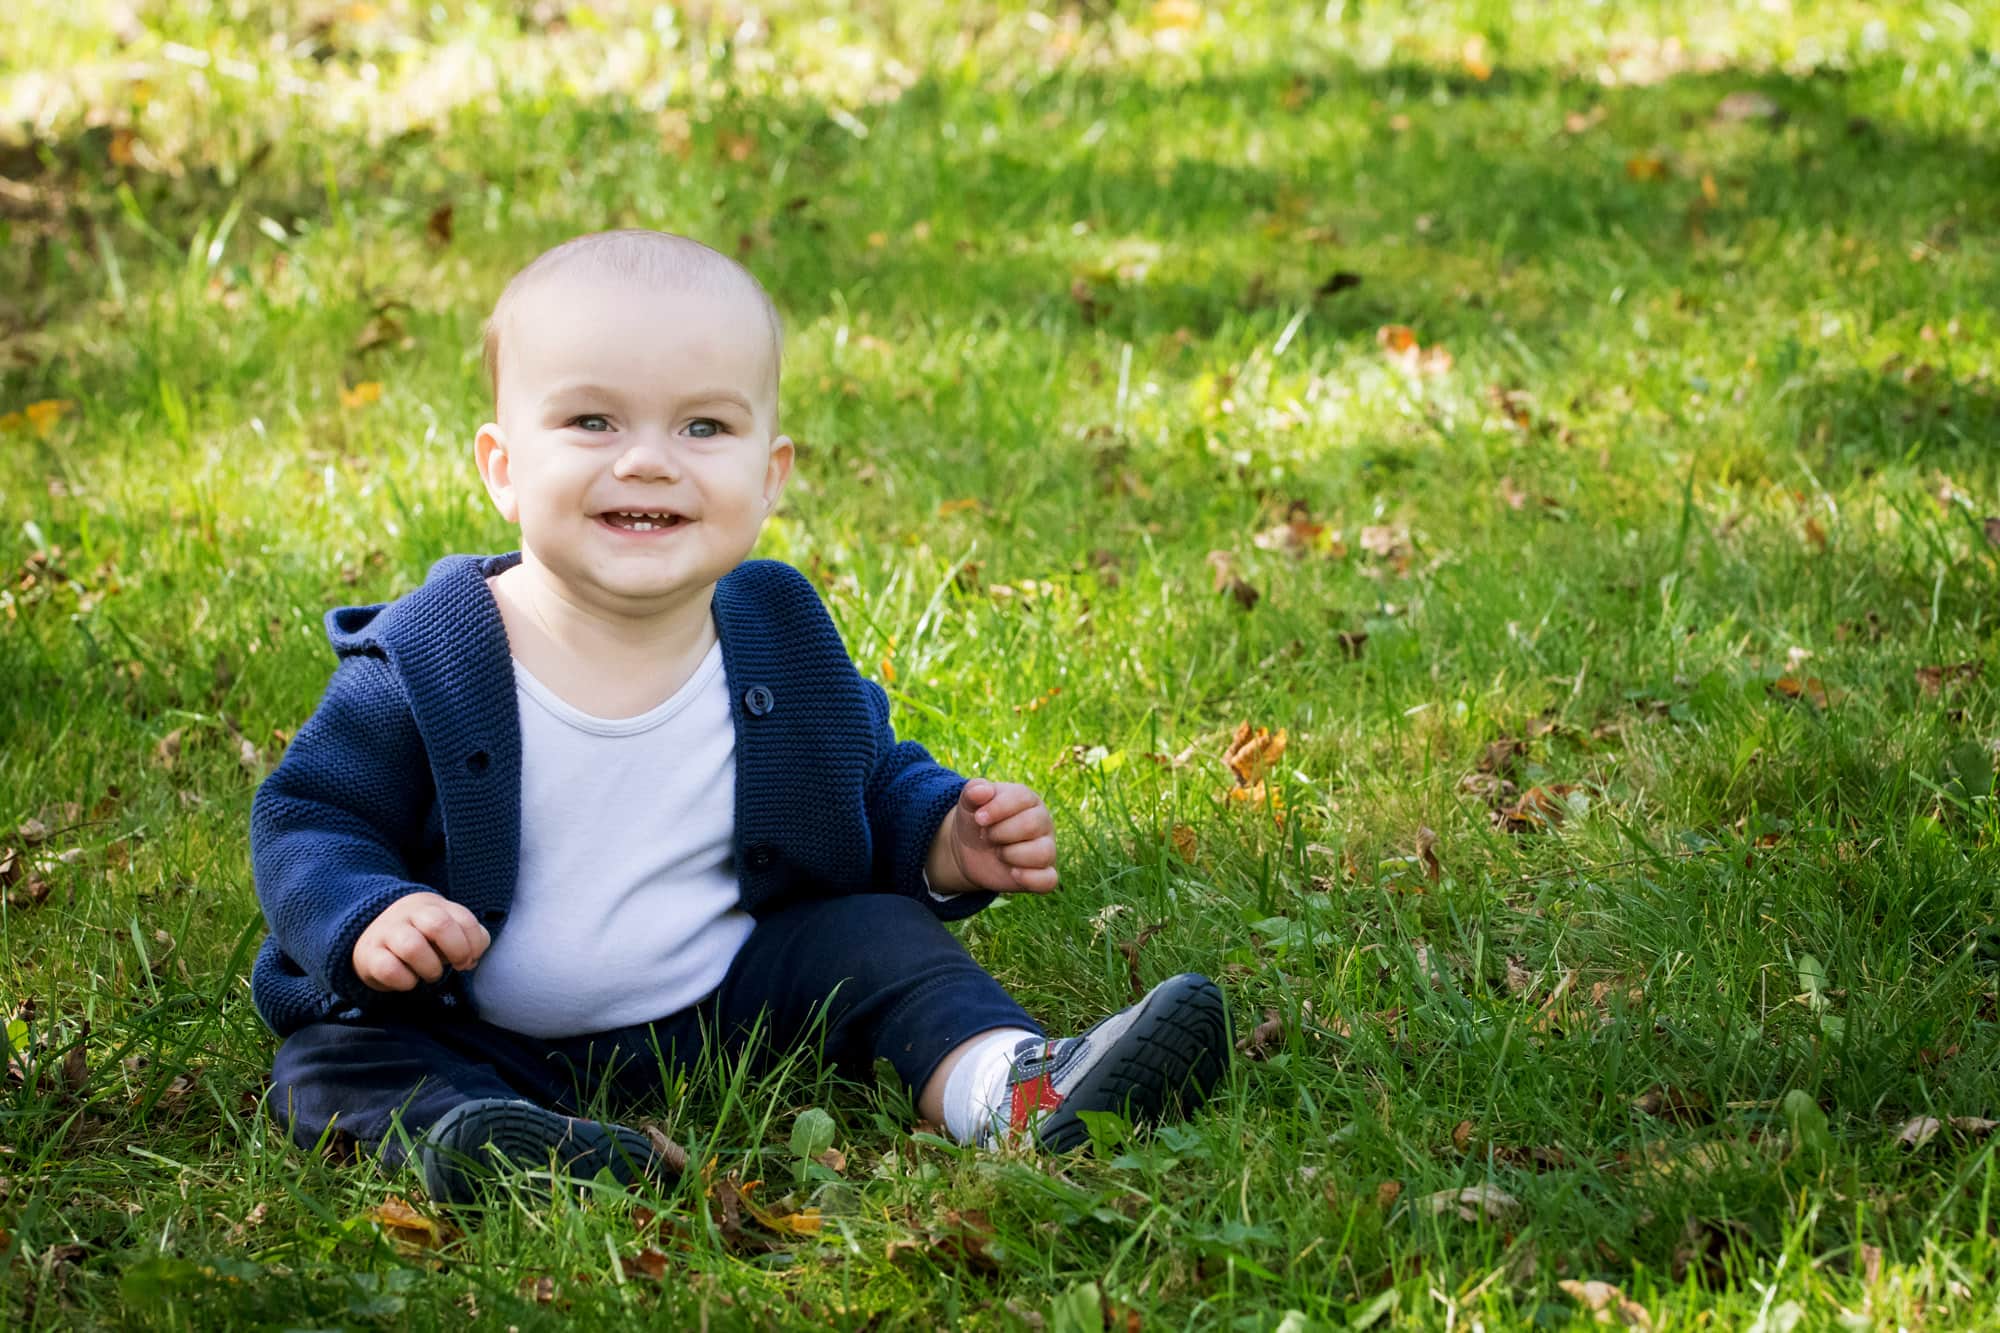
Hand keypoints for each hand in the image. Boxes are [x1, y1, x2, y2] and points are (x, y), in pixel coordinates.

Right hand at [352, 892, 491, 991]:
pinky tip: (409, 981)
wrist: (369, 938)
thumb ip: (466, 940)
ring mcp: (386, 932)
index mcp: (432, 905)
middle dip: (457, 950)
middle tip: (458, 965)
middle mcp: (408, 914)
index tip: (471, 958)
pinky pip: (389, 969)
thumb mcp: (444, 931)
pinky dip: (405, 981)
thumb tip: (471, 959)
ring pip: (412, 947)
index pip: (463, 918)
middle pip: (439, 924)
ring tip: (432, 974)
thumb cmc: (419, 937)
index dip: (475, 942)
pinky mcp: (369, 955)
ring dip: (431, 968)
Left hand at [929, 779, 1058, 893]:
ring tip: (998, 853)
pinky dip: (1030, 879)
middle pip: (1032, 825)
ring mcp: (1046, 849)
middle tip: (986, 836)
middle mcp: (1042, 822)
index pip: (1022, 798)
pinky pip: (1049, 880)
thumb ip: (973, 791)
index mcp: (1028, 800)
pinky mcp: (1043, 875)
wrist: (970, 850)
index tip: (978, 819)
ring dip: (1011, 854)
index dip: (998, 809)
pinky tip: (1012, 873)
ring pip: (1043, 853)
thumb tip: (982, 791)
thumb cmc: (977, 821)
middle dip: (1000, 833)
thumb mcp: (968, 803)